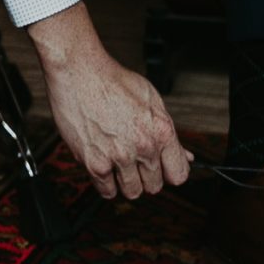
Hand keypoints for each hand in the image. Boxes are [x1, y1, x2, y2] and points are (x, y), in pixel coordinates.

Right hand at [26, 1, 192, 198]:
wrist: (80, 71)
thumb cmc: (112, 80)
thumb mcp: (151, 98)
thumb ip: (167, 130)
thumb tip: (184, 155)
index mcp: (161, 131)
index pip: (178, 174)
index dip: (170, 172)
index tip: (163, 169)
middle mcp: (143, 146)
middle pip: (155, 186)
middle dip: (147, 175)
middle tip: (136, 159)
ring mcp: (119, 156)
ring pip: (132, 192)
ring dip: (126, 181)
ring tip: (119, 161)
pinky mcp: (94, 163)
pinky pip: (107, 191)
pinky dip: (106, 183)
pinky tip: (105, 164)